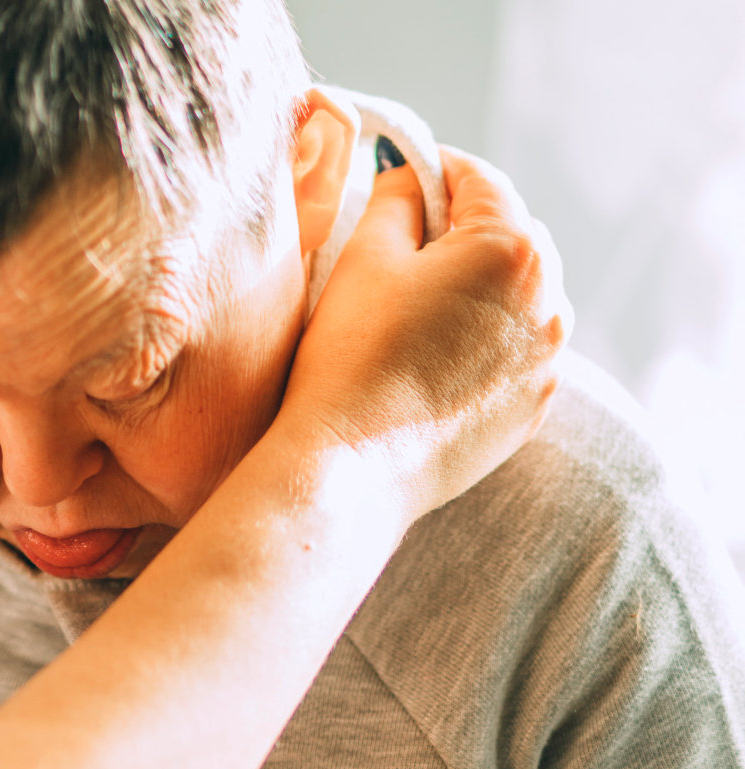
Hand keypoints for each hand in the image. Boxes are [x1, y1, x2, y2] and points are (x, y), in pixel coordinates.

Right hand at [282, 146, 570, 521]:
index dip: (434, 167)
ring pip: (522, 295)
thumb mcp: (364, 258)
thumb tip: (408, 176)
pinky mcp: (535, 406)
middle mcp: (550, 300)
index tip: (400, 173)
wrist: (355, 465)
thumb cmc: (352, 356)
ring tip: (420, 306)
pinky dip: (488, 338)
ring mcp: (550, 360)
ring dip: (482, 284)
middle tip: (403, 242)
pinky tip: (434, 355)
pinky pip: (519, 350)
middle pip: (512, 234)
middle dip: (464, 228)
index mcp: (513, 248)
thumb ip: (395, 199)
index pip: (479, 180)